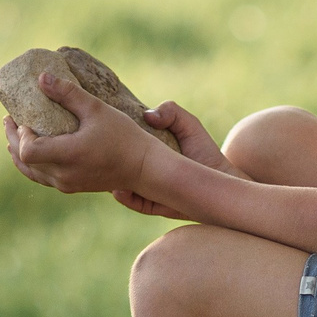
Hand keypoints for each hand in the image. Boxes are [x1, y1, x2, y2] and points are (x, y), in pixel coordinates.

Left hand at [6, 72, 172, 197]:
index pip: (27, 150)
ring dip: (19, 153)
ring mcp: (66, 184)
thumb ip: (67, 93)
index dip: (20, 134)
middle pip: (23, 160)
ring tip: (14, 133)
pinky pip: (41, 177)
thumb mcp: (96, 109)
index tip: (25, 118)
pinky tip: (31, 151)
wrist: (144, 167)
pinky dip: (31, 164)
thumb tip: (41, 78)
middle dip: (12, 138)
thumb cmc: (124, 136)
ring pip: (30, 171)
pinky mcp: (71, 187)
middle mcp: (63, 174)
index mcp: (68, 155)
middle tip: (9, 119)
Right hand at [105, 102, 234, 215]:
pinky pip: (133, 202)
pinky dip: (125, 197)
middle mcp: (140, 167)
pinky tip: (119, 190)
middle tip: (95, 151)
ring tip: (105, 173)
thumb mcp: (189, 124)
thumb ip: (171, 112)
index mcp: (144, 147)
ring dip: (110, 180)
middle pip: (114, 162)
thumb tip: (148, 116)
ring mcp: (143, 186)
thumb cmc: (203, 149)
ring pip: (118, 184)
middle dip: (103, 158)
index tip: (100, 126)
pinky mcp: (150, 203)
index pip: (120, 139)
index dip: (109, 133)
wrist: (221, 180)